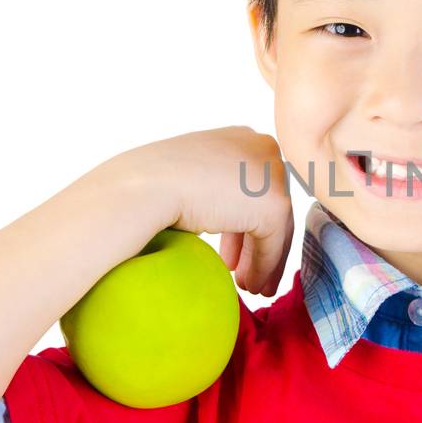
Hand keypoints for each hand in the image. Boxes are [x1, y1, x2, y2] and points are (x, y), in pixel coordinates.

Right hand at [109, 125, 294, 295]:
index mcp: (243, 136)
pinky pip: (272, 244)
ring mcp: (272, 175)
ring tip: (249, 286)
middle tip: (244, 274)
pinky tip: (248, 286)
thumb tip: (224, 210)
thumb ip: (215, 186)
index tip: (233, 254)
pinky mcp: (274, 204)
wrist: (146, 187)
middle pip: (268, 206)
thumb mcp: (193, 177)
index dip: (244, 223)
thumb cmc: (154, 183)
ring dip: (262, 261)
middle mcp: (264, 148)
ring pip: (275, 227)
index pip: (254, 186)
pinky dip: (263, 268)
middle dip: (255, 244)